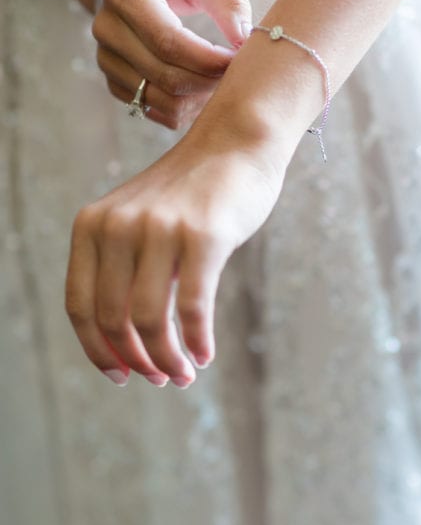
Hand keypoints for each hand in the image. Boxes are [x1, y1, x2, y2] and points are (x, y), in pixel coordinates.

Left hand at [65, 116, 285, 387]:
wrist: (236, 144)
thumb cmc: (192, 194)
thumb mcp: (139, 223)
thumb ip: (122, 269)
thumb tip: (125, 346)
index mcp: (93, 225)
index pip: (79, 307)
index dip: (97, 351)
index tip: (120, 375)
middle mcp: (118, 226)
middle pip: (113, 319)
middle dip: (137, 362)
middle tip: (162, 380)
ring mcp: (160, 229)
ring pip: (150, 320)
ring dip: (167, 361)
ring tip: (184, 375)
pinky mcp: (203, 235)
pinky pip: (192, 307)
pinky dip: (197, 341)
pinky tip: (205, 355)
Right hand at [92, 0, 251, 129]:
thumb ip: (226, 0)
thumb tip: (246, 38)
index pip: (168, 41)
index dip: (207, 59)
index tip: (237, 58)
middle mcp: (108, 28)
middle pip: (165, 76)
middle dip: (209, 81)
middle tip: (237, 72)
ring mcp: (106, 58)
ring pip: (160, 100)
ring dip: (199, 99)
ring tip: (221, 80)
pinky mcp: (113, 80)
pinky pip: (152, 109)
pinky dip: (182, 108)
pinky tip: (201, 89)